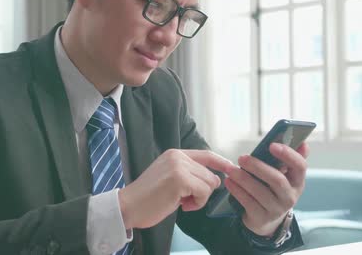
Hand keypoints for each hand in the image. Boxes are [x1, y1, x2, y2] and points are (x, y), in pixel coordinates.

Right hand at [118, 149, 233, 228]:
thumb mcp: (171, 179)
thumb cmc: (148, 198)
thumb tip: (215, 180)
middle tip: (185, 200)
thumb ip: (190, 175)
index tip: (232, 169)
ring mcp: (178, 166)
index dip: (221, 162)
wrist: (128, 206)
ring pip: (209, 183)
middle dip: (204, 191)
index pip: (206, 155)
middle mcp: (178, 156)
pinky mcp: (179, 179)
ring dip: (200, 198)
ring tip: (181, 202)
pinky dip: (197, 203)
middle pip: (210, 173)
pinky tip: (181, 205)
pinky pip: (203, 192)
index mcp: (175, 154)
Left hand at [224, 142, 309, 236]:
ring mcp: (277, 209)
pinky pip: (248, 202)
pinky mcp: (262, 218)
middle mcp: (290, 196)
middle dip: (258, 167)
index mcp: (297, 181)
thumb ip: (290, 159)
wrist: (266, 218)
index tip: (272, 145)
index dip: (288, 155)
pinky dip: (237, 190)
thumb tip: (303, 143)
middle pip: (277, 179)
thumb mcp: (284, 176)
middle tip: (242, 158)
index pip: (300, 166)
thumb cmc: (273, 189)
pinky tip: (229, 182)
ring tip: (230, 169)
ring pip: (259, 191)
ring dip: (243, 178)